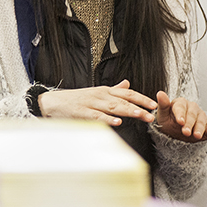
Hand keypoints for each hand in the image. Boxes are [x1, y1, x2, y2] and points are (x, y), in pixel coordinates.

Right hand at [37, 79, 156, 127]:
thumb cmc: (74, 99)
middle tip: (152, 114)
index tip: (154, 105)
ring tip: (141, 115)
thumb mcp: (96, 92)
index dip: (141, 98)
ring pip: (113, 107)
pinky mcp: (82, 112)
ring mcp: (91, 103)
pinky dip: (108, 119)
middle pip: (123, 100)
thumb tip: (127, 84)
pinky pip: (97, 116)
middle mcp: (100, 95)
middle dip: (139, 106)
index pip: (127, 93)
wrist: (52, 102)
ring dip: (128, 111)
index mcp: (104, 91)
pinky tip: (118, 122)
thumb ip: (113, 89)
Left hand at [154, 91, 206, 142]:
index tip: (179, 122)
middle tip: (185, 132)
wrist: (175, 133)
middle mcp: (192, 107)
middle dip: (189, 124)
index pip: (180, 108)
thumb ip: (163, 105)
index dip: (180, 115)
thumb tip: (160, 93)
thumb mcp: (162, 116)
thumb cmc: (168, 122)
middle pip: (191, 115)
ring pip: (201, 122)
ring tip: (196, 136)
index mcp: (180, 102)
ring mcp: (200, 115)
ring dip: (199, 129)